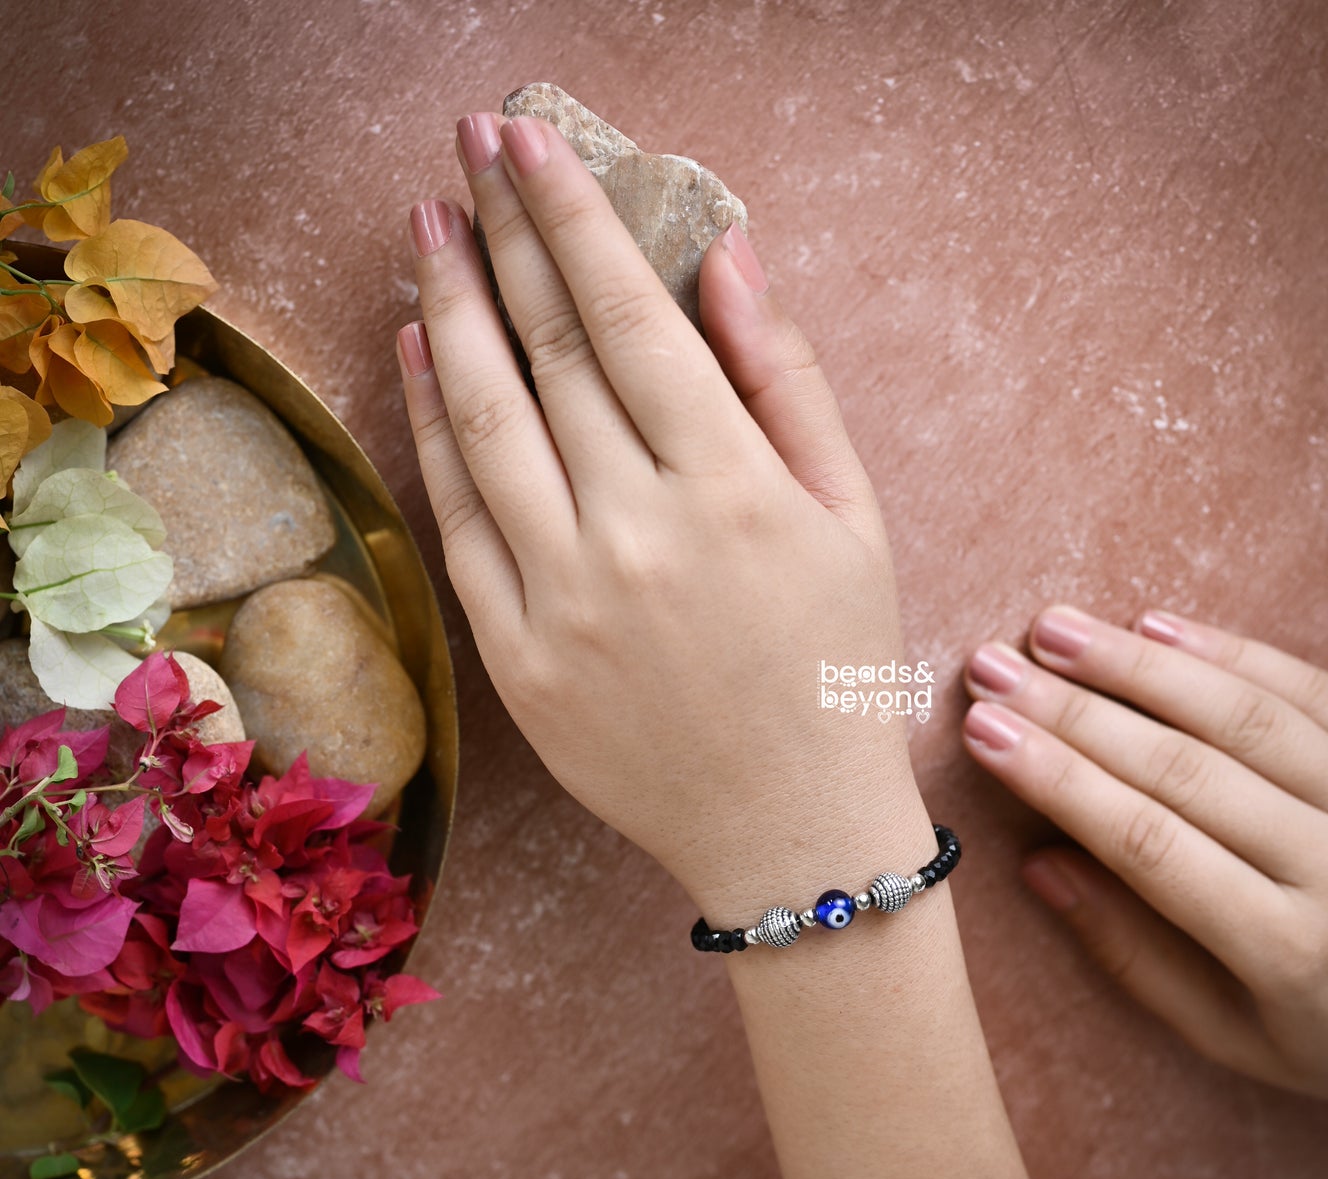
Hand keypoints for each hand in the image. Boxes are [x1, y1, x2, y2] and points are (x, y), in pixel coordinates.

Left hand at [397, 112, 933, 920]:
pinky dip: (430, 429)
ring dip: (449, 310)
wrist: (788, 831)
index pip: (630, 318)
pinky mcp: (517, 657)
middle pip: (546, 353)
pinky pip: (458, 522)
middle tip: (464, 154)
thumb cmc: (834, 669)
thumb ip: (786, 382)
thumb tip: (728, 258)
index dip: (574, 218)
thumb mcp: (851, 517)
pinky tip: (419, 354)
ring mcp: (565, 598)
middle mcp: (637, 532)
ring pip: (484, 423)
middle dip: (503, 235)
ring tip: (427, 230)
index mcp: (731, 489)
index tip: (531, 143)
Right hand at [962, 607, 1327, 1111]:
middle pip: (1185, 770)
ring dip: (1138, 664)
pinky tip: (1158, 624)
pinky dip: (1235, 652)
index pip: (1150, 845)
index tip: (985, 733)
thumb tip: (1041, 869)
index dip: (1059, 782)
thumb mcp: (1245, 1042)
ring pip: (1246, 715)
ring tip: (1051, 629)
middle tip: (990, 668)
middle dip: (1072, 711)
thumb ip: (1138, 961)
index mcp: (1297, 953)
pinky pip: (1317, 691)